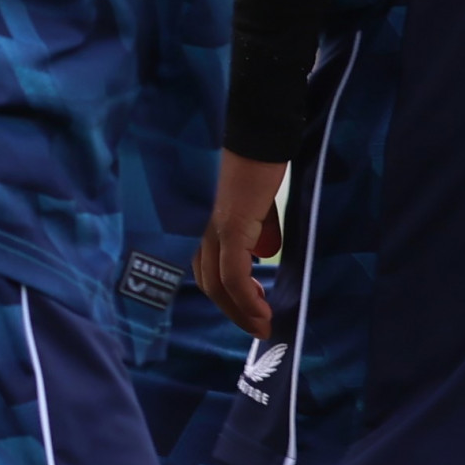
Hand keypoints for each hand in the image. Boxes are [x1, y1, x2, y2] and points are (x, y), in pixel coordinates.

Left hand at [196, 152, 291, 337]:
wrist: (261, 136)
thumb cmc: (261, 164)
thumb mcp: (257, 204)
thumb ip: (258, 229)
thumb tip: (265, 253)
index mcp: (202, 225)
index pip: (206, 272)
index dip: (227, 298)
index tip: (251, 315)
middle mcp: (199, 230)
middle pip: (209, 284)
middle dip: (235, 312)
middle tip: (259, 327)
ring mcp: (211, 229)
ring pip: (218, 285)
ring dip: (242, 311)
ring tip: (264, 324)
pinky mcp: (230, 227)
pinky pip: (233, 275)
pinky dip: (247, 298)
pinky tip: (262, 309)